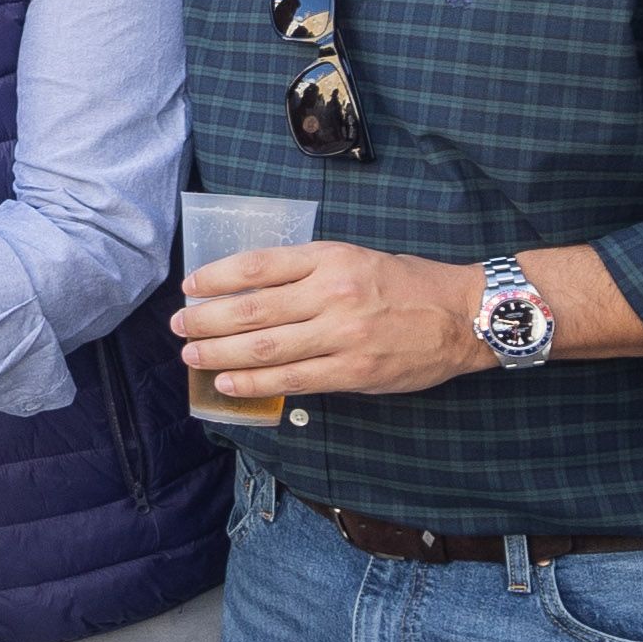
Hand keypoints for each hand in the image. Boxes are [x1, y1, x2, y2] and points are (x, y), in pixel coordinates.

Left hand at [173, 240, 489, 399]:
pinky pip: (291, 380)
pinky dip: (253, 383)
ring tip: (192, 357)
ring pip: (264, 347)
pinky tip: (228, 383)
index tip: (190, 287)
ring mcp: (341, 335)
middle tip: (178, 327)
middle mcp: (332, 294)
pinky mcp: (352, 371)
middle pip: (251, 309)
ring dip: (219, 354)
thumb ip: (308, 271)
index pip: (258, 266)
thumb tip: (251, 290)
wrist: (464, 315)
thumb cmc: (408, 284)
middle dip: (205, 321)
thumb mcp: (355, 258)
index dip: (216, 278)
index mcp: (331, 258)